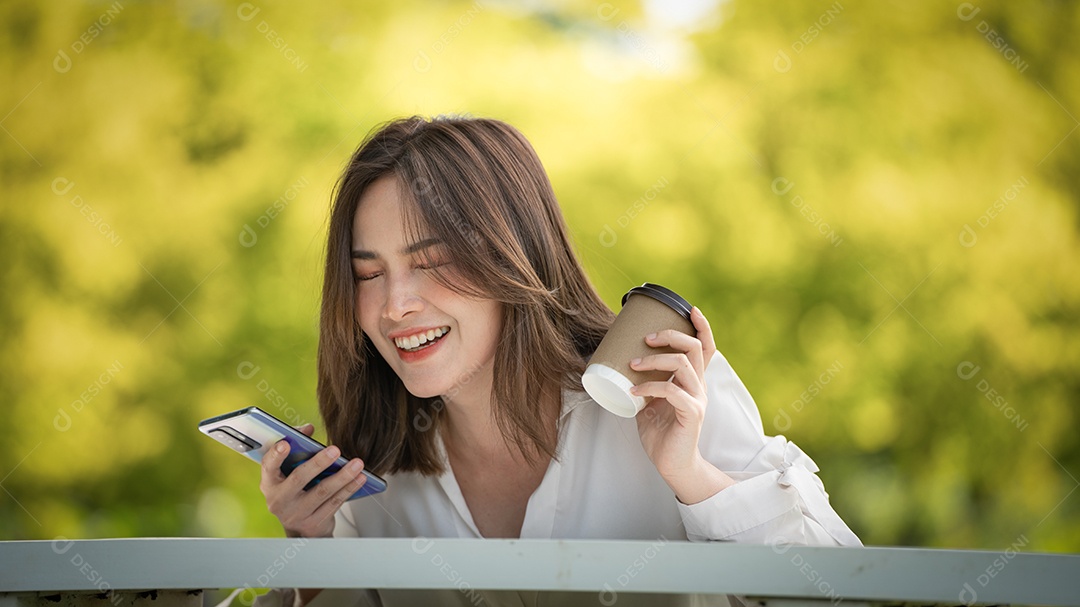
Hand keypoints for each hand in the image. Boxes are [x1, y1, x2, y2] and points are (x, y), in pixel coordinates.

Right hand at [259, 423, 367, 537]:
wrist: (300, 528)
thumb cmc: (295, 490)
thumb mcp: (288, 472)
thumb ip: (296, 446)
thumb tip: (307, 428)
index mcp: (270, 483)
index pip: (268, 467)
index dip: (276, 455)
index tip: (286, 444)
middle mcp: (279, 500)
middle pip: (299, 479)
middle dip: (318, 463)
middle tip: (335, 450)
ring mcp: (296, 514)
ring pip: (322, 492)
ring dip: (342, 476)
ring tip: (357, 463)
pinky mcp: (314, 523)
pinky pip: (334, 503)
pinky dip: (349, 489)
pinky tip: (360, 478)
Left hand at [631, 307, 732, 502]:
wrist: (672, 464)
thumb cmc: (661, 432)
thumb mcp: (651, 401)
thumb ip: (646, 383)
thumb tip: (622, 363)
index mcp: (693, 380)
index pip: (706, 347)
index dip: (702, 326)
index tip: (690, 309)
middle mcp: (699, 386)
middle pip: (695, 348)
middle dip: (670, 335)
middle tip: (646, 338)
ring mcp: (697, 399)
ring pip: (683, 364)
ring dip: (655, 360)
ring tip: (633, 364)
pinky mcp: (691, 413)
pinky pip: (672, 391)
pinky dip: (650, 387)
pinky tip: (633, 391)